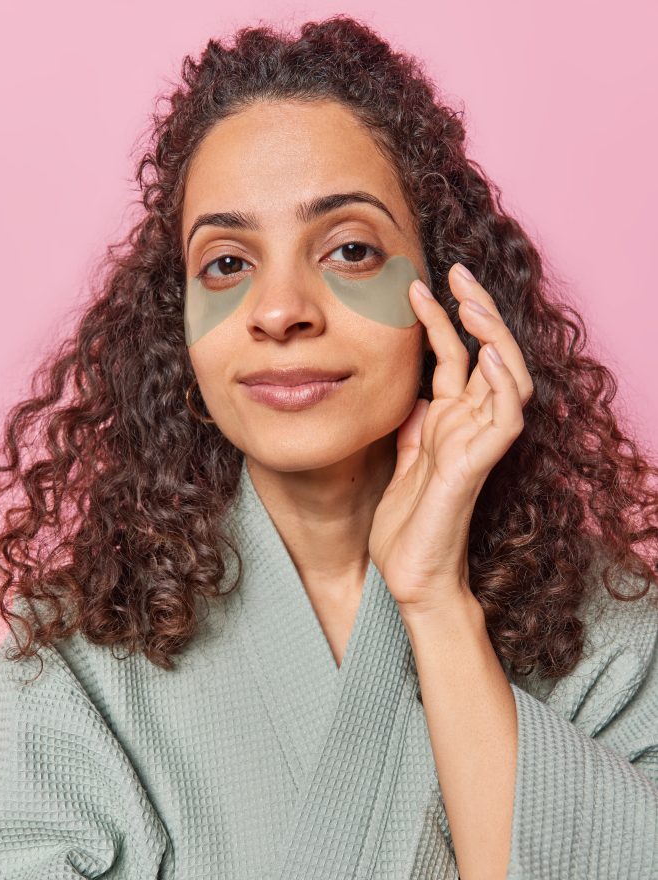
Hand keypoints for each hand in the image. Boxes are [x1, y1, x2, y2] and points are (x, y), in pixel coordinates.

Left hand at [368, 262, 533, 613]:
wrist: (409, 578)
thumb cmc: (406, 527)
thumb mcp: (402, 460)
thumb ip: (413, 426)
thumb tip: (416, 393)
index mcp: (450, 422)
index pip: (457, 357)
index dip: (443, 319)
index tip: (420, 283)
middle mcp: (469, 427)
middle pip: (488, 355)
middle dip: (476, 310)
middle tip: (457, 272)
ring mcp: (478, 445)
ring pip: (507, 378)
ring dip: (495, 338)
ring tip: (473, 302)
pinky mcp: (477, 467)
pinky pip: (503, 419)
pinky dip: (502, 386)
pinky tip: (489, 356)